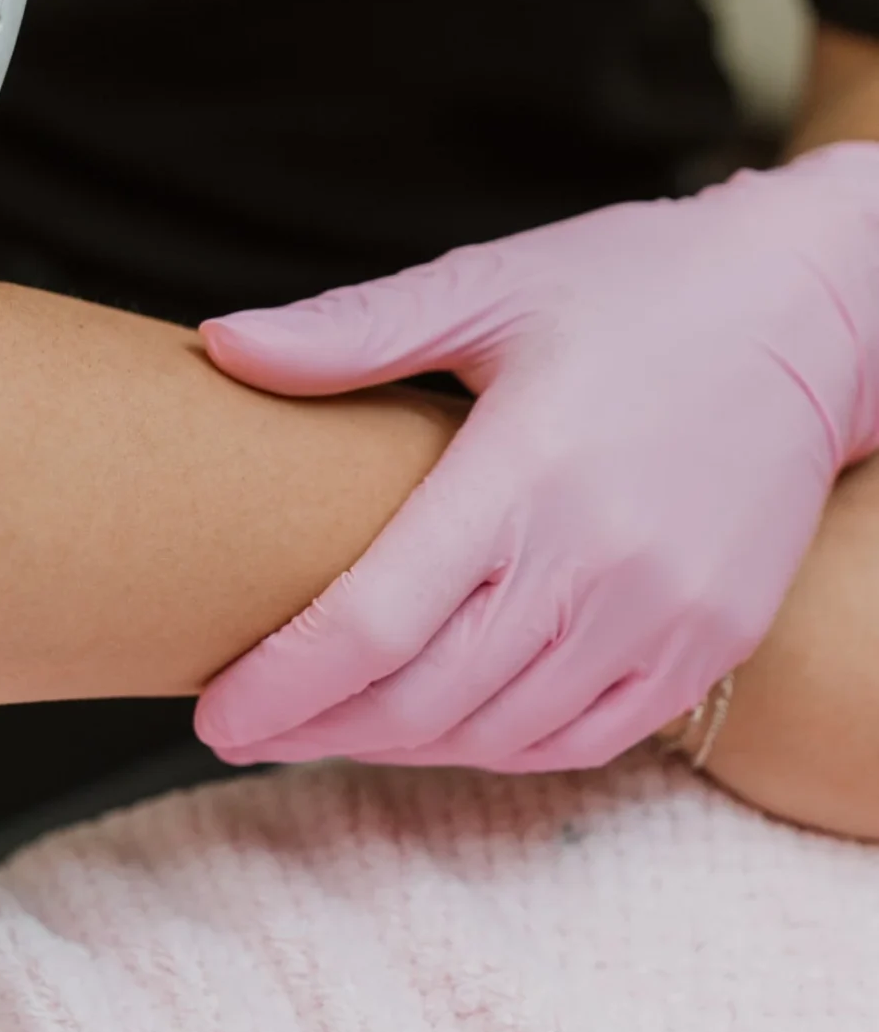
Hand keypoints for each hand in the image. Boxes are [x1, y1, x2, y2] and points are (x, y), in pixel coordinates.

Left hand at [194, 145, 878, 771]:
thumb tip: (221, 344)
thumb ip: (353, 332)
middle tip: (249, 728)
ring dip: (403, 744)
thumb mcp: (489, 285)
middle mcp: (599, 558)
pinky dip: (502, 746)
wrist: (815, 310)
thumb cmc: (636, 285)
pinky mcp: (711, 640)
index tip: (216, 713)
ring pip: (503, 732)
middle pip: (427, 696)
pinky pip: (587, 737)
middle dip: (320, 728)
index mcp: (524, 468)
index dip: (284, 685)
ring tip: (329, 726)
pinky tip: (447, 726)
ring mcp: (665, 613)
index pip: (374, 621)